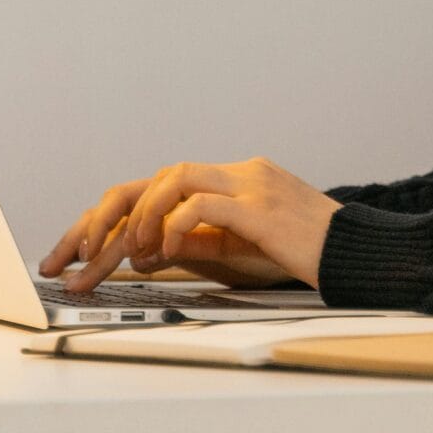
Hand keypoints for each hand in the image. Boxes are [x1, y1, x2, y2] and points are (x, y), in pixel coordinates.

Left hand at [40, 158, 340, 292]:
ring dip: (136, 221)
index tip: (72, 254)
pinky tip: (161, 254)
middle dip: (103, 221)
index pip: (154, 186)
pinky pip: (200, 204)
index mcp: (228, 181)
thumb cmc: (304, 256)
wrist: (360, 256)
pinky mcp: (260, 206)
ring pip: (170, 179)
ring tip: (123, 257)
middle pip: (150, 180)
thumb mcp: (240, 250)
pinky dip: (171, 228)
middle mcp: (235, 173)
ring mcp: (248, 184)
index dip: (107, 218)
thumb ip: (196, 242)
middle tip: (73, 259)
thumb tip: (142, 252)